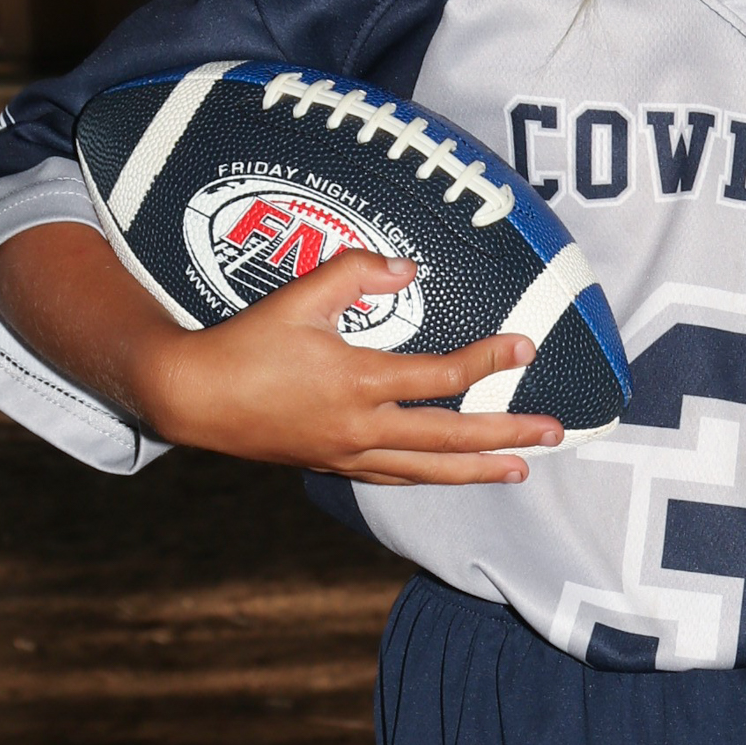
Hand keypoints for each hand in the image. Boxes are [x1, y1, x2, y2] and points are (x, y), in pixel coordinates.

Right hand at [141, 250, 565, 484]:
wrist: (190, 398)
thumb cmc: (244, 342)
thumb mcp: (299, 294)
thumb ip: (356, 272)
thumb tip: (409, 267)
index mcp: (358, 382)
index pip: (440, 376)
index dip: (488, 360)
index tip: (526, 347)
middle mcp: (360, 427)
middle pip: (449, 437)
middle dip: (506, 435)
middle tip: (555, 434)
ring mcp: (346, 453)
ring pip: (426, 469)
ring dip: (477, 469)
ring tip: (521, 470)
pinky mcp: (331, 464)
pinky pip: (394, 476)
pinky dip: (430, 476)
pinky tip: (452, 475)